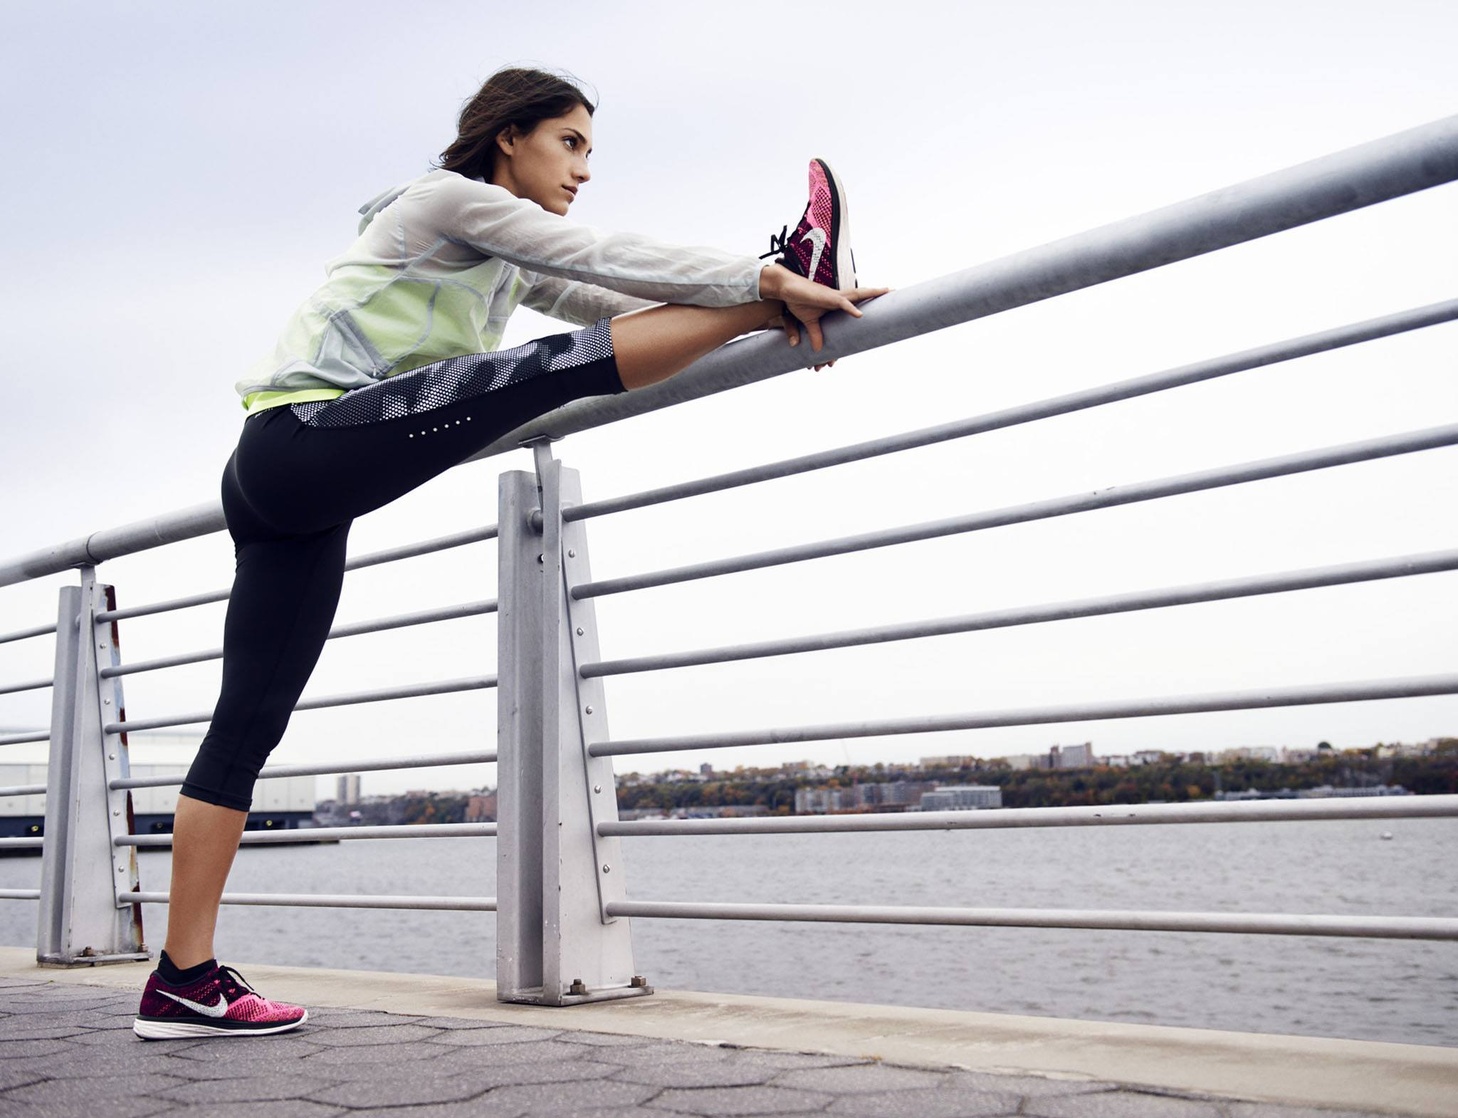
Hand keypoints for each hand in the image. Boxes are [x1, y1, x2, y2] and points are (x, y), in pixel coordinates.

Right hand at [760, 264, 889, 367]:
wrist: (786, 290)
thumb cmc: (797, 301)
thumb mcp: (808, 322)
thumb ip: (815, 335)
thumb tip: (817, 352)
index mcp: (836, 302)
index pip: (856, 301)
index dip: (868, 299)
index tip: (882, 297)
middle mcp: (838, 298)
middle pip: (861, 294)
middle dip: (876, 292)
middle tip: (892, 290)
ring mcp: (833, 297)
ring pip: (856, 295)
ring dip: (871, 293)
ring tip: (886, 291)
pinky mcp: (826, 299)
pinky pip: (842, 304)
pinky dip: (851, 309)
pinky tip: (860, 314)